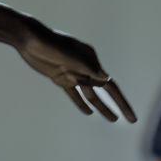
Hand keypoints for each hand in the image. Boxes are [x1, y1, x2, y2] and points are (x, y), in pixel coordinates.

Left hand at [17, 24, 136, 122]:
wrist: (29, 40)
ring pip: (90, 94)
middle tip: (130, 120)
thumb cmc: (51, 44)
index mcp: (92, 61)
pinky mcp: (61, 78)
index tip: (131, 116)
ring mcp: (74, 74)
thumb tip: (106, 78)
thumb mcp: (70, 56)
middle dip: (117, 105)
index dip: (121, 101)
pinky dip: (80, 103)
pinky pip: (74, 94)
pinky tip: (88, 112)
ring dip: (101, 107)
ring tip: (112, 119)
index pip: (110, 85)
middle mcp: (85, 68)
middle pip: (104, 91)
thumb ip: (88, 68)